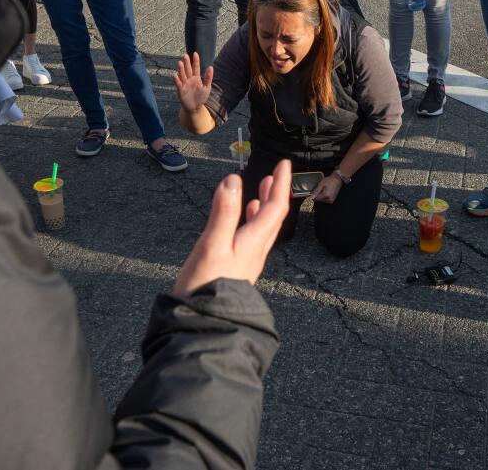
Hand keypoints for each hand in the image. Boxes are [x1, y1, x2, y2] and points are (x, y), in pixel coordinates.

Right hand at [172, 52, 213, 112]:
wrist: (195, 108)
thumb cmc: (201, 97)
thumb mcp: (207, 87)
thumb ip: (208, 77)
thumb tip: (210, 67)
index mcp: (196, 78)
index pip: (196, 67)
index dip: (195, 61)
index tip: (195, 53)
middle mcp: (189, 80)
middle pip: (188, 70)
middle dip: (187, 63)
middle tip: (185, 55)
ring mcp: (184, 84)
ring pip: (182, 75)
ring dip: (181, 69)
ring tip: (180, 63)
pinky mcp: (181, 90)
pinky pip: (178, 84)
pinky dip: (176, 79)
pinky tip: (175, 74)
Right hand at [172, 160, 291, 293]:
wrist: (203, 323)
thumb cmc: (206, 286)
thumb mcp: (212, 245)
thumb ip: (223, 213)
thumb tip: (233, 180)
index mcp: (253, 242)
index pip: (274, 208)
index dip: (281, 184)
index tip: (284, 164)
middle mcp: (255, 251)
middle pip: (272, 217)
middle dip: (275, 193)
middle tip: (276, 173)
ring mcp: (247, 261)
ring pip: (263, 228)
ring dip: (264, 206)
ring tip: (263, 191)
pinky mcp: (237, 268)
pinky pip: (252, 239)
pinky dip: (251, 222)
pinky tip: (243, 223)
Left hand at [310, 172, 342, 203]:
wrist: (337, 179)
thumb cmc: (329, 180)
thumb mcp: (321, 184)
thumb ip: (316, 192)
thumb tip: (310, 197)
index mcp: (326, 195)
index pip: (316, 199)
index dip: (312, 197)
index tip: (308, 195)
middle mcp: (329, 199)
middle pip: (318, 200)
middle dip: (316, 195)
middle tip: (318, 189)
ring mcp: (331, 200)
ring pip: (321, 200)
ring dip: (320, 196)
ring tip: (323, 189)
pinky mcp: (332, 200)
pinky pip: (325, 200)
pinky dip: (323, 196)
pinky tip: (325, 191)